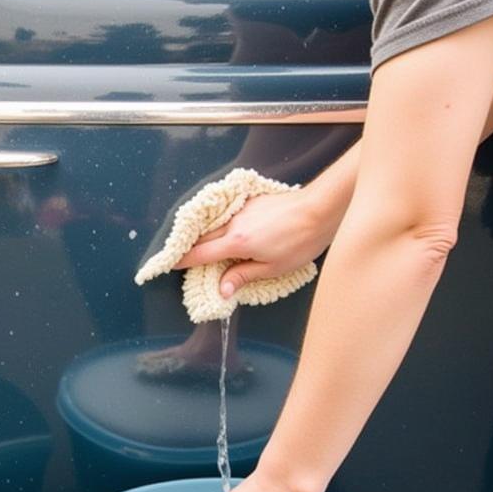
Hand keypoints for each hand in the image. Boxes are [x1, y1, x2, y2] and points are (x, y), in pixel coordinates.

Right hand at [173, 189, 333, 297]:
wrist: (321, 209)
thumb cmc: (301, 241)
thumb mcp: (272, 268)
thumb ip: (243, 276)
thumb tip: (222, 289)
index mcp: (237, 243)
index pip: (201, 254)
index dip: (183, 261)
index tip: (171, 265)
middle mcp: (235, 223)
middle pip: (203, 237)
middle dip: (192, 248)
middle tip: (186, 260)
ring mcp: (243, 210)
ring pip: (215, 224)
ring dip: (206, 236)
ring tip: (205, 247)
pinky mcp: (252, 202)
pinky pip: (228, 215)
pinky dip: (222, 225)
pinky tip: (228, 232)